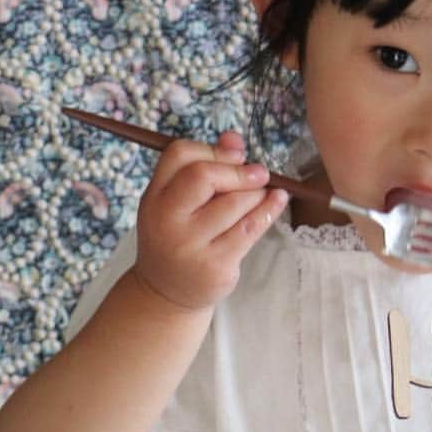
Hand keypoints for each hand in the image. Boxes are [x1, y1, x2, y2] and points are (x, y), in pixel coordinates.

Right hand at [133, 131, 287, 310]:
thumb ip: (204, 166)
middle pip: (204, 176)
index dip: (214, 150)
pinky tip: (278, 201)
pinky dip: (269, 210)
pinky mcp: (215, 265)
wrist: (167, 293)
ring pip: (235, 203)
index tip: (236, 155)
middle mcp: (166, 219)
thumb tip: (235, 138)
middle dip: (239, 171)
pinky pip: (251, 229)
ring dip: (257, 193)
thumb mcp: (178, 201)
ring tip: (262, 194)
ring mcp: (189, 245)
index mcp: (154, 196)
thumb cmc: (178, 237)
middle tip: (260, 173)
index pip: (179, 154)